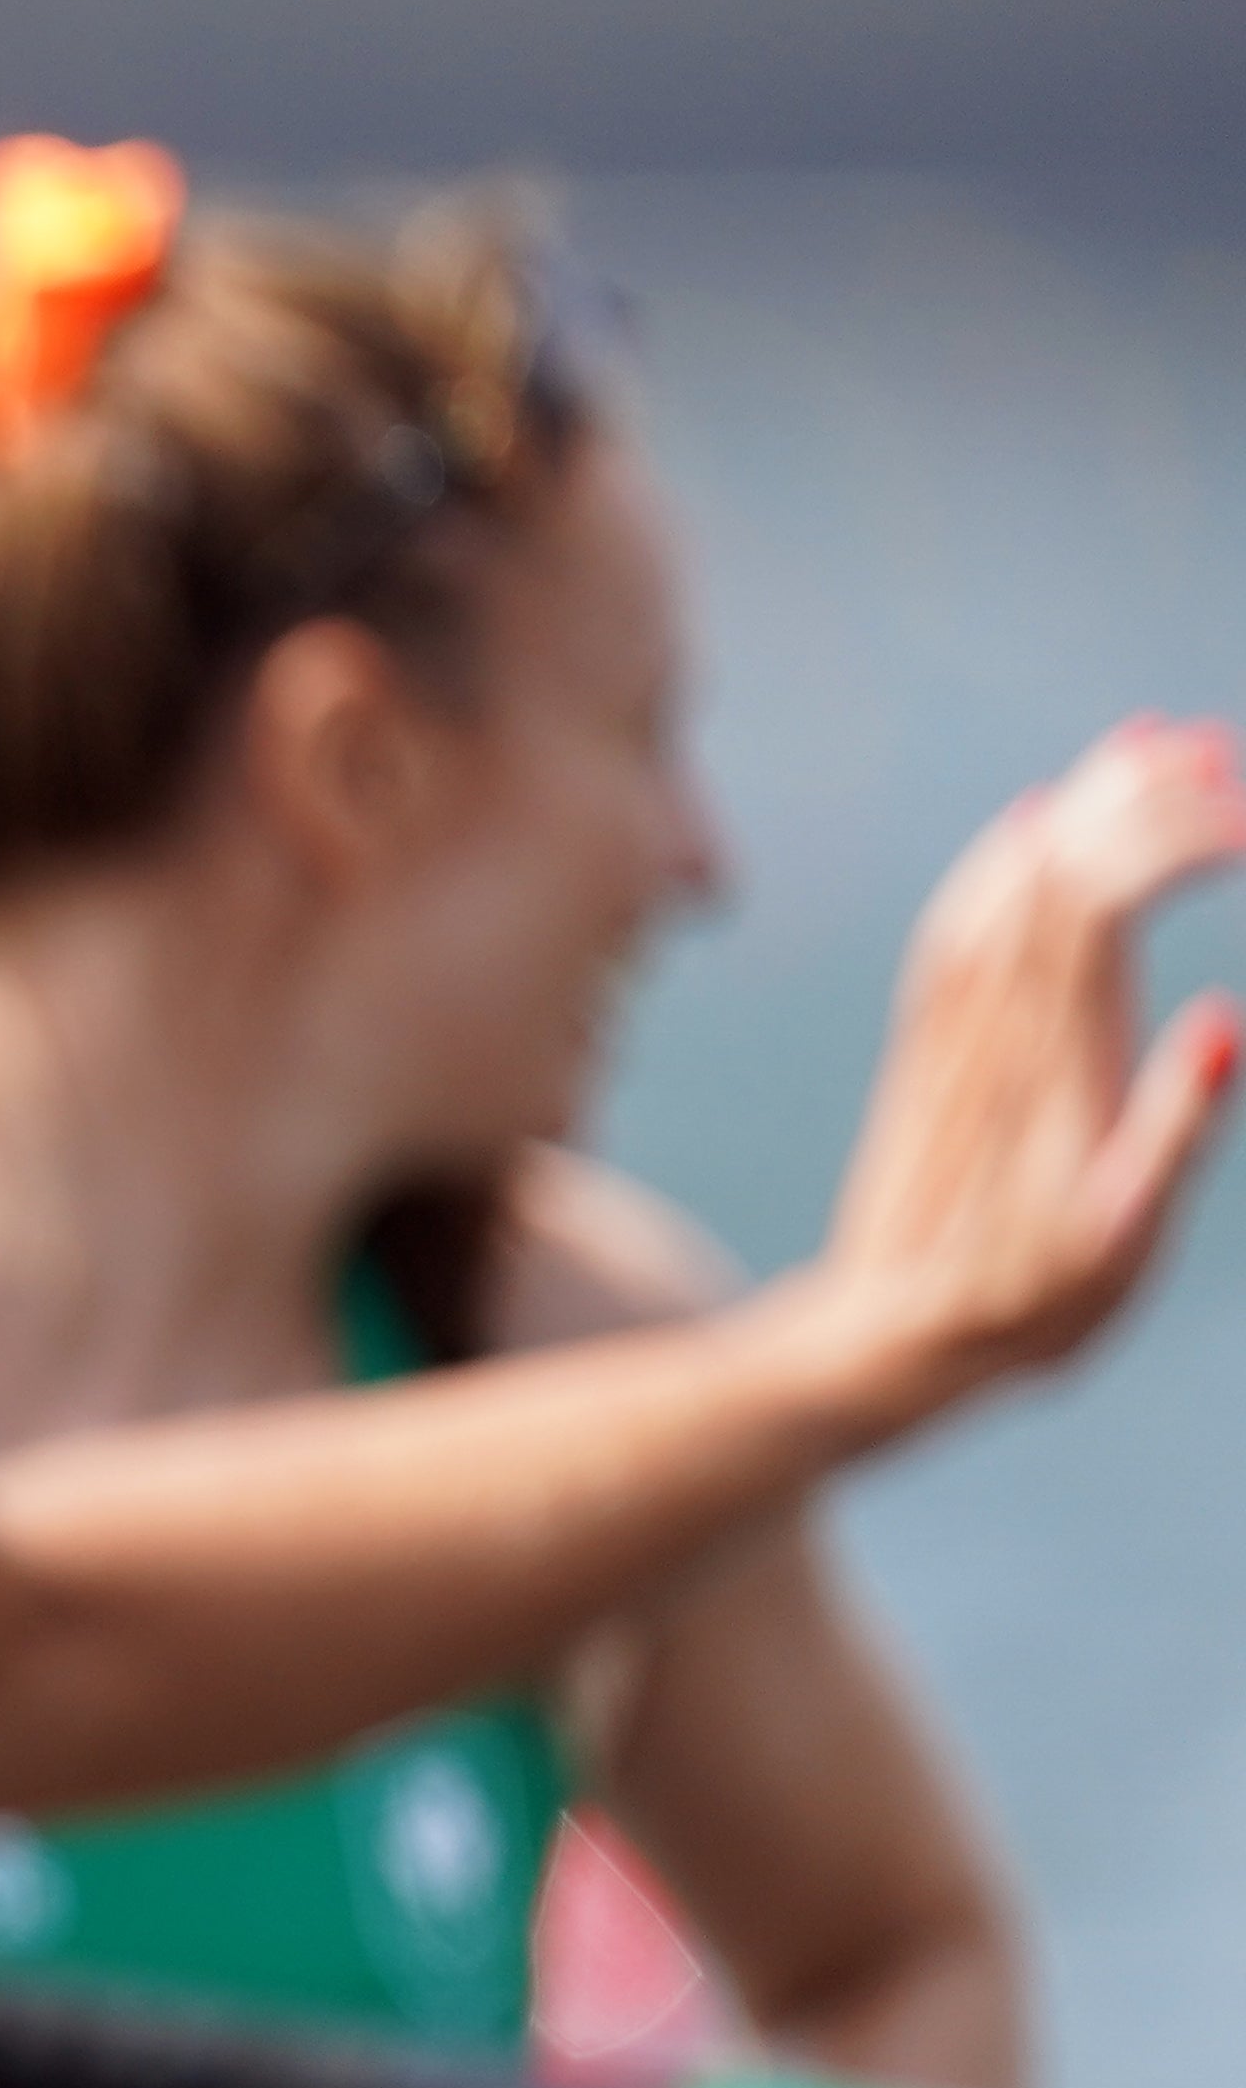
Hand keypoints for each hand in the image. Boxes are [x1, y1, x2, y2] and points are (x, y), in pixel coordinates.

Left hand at [821, 715, 1245, 1407]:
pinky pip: (955, 928)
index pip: (1099, 906)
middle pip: (1055, 873)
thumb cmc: (1021, 1313)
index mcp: (1049, 1067)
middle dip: (1139, 797)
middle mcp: (990, 1035)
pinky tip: (1038, 818)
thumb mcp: (1115, 1246)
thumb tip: (1230, 1023)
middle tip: (1222, 747)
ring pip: (1008, 886)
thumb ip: (1170, 1133)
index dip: (1170, 838)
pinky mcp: (925, 1053)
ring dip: (1082, 808)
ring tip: (1158, 742)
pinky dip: (1003, 859)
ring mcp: (949, 1038)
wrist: (877, 1345)